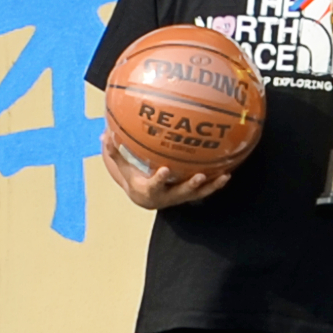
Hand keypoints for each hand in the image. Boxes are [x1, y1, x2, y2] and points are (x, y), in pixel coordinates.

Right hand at [100, 131, 229, 209]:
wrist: (144, 199)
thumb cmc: (134, 178)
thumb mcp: (123, 167)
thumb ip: (115, 152)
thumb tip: (105, 133)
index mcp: (149, 190)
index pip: (154, 185)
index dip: (159, 179)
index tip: (164, 170)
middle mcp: (167, 197)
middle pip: (180, 193)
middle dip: (190, 186)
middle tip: (199, 176)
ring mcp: (180, 197)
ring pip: (197, 194)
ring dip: (210, 186)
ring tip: (224, 176)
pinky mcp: (189, 195)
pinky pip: (205, 190)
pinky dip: (215, 183)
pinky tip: (228, 172)